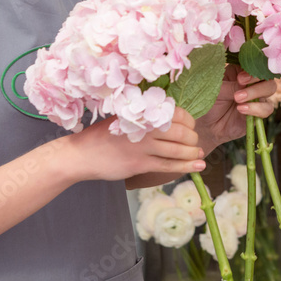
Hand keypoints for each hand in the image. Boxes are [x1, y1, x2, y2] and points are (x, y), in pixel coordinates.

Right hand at [64, 108, 204, 181]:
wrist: (81, 154)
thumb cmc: (103, 135)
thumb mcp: (124, 117)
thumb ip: (145, 116)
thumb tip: (171, 118)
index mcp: (143, 113)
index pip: (177, 114)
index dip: (189, 121)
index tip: (191, 127)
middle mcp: (146, 128)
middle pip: (182, 133)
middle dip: (194, 139)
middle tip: (195, 143)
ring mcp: (143, 147)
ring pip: (178, 150)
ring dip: (193, 154)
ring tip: (199, 155)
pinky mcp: (140, 164)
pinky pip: (169, 166)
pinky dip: (187, 166)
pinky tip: (198, 166)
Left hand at [196, 66, 276, 152]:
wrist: (208, 126)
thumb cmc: (209, 103)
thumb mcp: (216, 91)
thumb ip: (232, 86)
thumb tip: (244, 84)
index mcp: (239, 70)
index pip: (253, 62)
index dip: (252, 68)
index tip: (240, 78)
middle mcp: (251, 81)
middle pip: (265, 73)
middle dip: (255, 80)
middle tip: (240, 86)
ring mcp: (257, 96)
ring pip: (270, 88)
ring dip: (256, 93)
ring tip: (238, 100)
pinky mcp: (259, 111)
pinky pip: (267, 108)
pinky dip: (256, 108)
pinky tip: (241, 110)